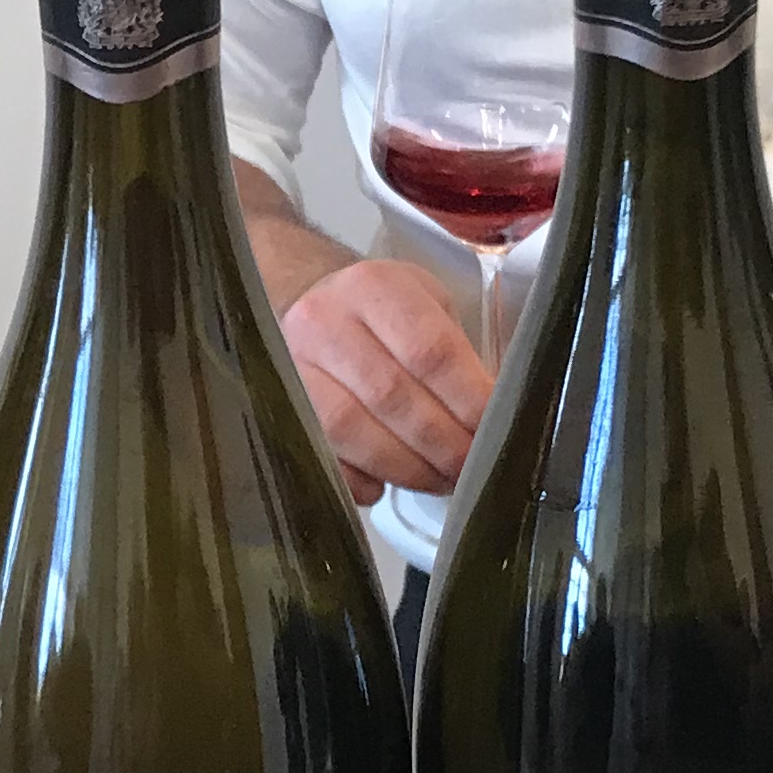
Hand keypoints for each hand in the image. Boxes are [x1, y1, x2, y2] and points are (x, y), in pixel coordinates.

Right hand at [277, 259, 490, 505]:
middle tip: (472, 468)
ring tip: (440, 480)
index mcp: (375, 287)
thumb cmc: (383, 312)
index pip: (429, 350)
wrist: (306, 302)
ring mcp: (290, 364)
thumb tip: (496, 419)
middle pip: (392, 396)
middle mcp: (325, 321)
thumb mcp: (427, 305)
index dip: (467, 399)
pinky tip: (385, 485)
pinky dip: (358, 479)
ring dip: (406, 467)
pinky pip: (320, 454)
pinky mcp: (276, 405)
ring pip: (351, 430)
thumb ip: (457, 353)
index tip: (496, 430)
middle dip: (442, 443)